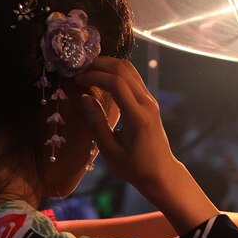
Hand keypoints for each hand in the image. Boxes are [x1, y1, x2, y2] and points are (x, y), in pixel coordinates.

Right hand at [75, 58, 216, 229]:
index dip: (94, 76)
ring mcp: (151, 102)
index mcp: (138, 117)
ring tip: (86, 70)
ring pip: (130, 70)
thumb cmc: (135, 167)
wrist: (161, 173)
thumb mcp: (110, 151)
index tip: (76, 80)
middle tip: (78, 69)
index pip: (116, 83)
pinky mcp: (150, 102)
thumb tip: (84, 97)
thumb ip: (97, 124)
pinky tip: (100, 77)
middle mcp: (147, 104)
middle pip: (124, 69)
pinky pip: (133, 78)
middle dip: (99, 64)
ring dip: (107, 65)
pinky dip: (115, 72)